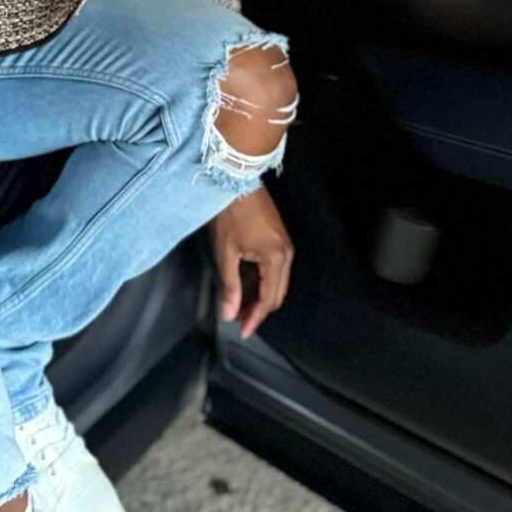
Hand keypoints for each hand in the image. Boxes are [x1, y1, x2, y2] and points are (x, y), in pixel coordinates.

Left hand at [211, 185, 293, 340]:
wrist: (238, 179)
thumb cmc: (230, 213)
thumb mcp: (226, 253)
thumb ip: (229, 286)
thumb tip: (229, 314)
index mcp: (275, 259)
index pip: (268, 300)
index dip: (254, 319)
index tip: (241, 331)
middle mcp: (286, 254)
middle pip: (276, 294)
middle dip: (258, 310)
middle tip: (238, 320)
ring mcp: (284, 244)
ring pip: (276, 282)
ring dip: (259, 296)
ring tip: (238, 305)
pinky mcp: (279, 237)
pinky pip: (274, 268)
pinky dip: (261, 281)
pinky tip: (245, 284)